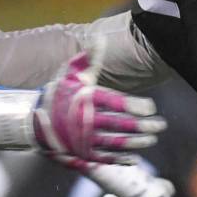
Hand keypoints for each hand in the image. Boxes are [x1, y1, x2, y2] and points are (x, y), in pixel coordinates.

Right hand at [33, 49, 166, 170]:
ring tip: (152, 139)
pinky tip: (136, 157)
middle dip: (142, 126)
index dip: (135, 105)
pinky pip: (104, 158)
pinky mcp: (81, 154)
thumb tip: (100, 38)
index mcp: (84, 99)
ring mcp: (82, 140)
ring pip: (114, 143)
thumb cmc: (59, 94)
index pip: (114, 103)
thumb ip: (89, 58)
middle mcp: (84, 120)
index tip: (152, 107)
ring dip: (135, 142)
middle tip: (160, 125)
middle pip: (119, 125)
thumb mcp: (71, 74)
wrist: (35, 121)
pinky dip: (120, 159)